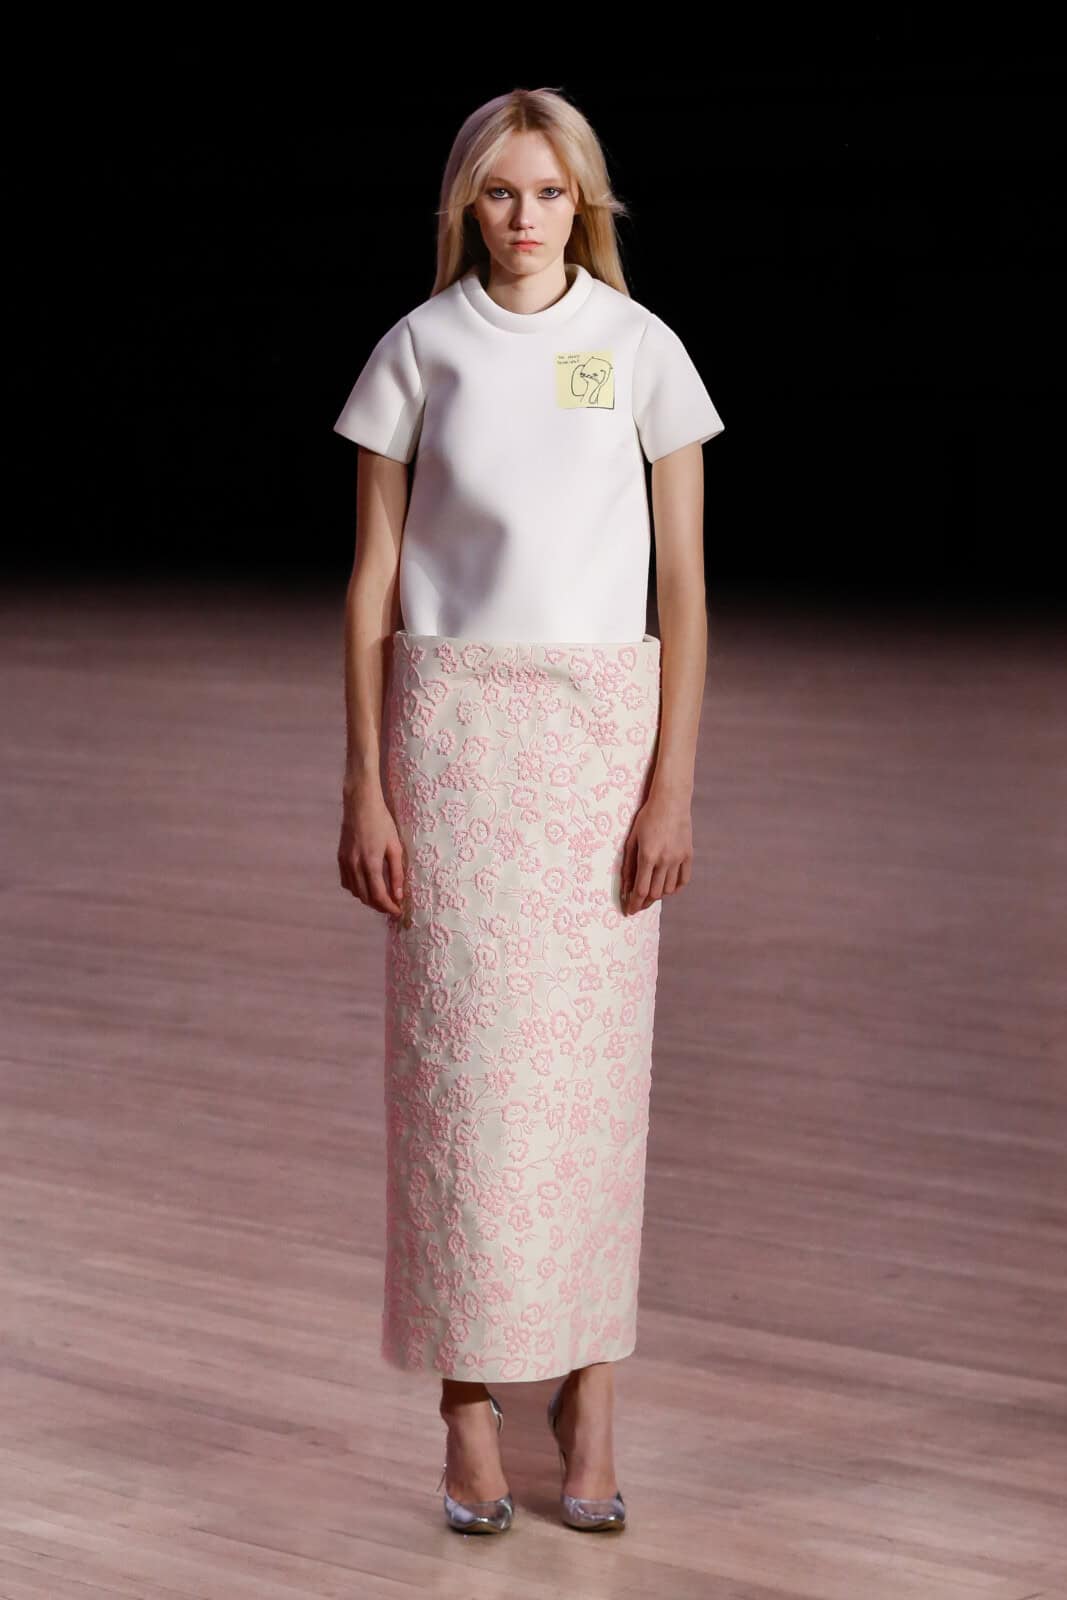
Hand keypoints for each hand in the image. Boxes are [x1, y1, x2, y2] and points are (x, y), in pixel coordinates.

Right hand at [337, 785, 405, 918]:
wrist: (360, 805)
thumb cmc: (382, 822)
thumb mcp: (395, 847)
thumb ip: (397, 873)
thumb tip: (399, 895)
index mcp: (370, 863)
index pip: (378, 896)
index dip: (389, 907)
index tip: (398, 911)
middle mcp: (355, 866)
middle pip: (366, 898)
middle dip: (380, 906)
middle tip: (393, 906)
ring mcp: (345, 863)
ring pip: (355, 892)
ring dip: (368, 899)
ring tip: (382, 897)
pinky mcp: (340, 858)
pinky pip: (347, 882)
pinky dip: (357, 889)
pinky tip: (366, 885)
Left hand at [620, 789, 692, 914]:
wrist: (671, 802)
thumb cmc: (647, 818)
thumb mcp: (632, 840)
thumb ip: (628, 866)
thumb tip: (625, 888)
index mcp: (648, 856)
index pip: (640, 890)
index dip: (634, 904)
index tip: (629, 910)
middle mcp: (664, 860)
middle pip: (655, 893)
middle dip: (644, 902)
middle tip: (638, 904)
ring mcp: (678, 858)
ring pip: (669, 889)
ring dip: (658, 896)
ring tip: (650, 894)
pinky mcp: (688, 855)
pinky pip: (683, 880)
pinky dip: (675, 888)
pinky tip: (667, 888)